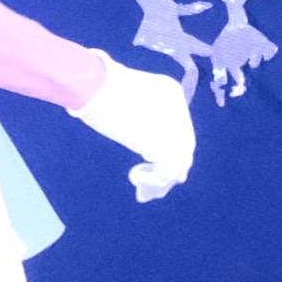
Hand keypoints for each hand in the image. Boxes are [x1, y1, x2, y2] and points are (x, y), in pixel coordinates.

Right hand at [67, 56, 196, 200]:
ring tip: (143, 194)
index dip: (165, 146)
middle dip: (168, 168)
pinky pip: (166, 172)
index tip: (152, 163)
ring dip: (161, 181)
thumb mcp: (120, 99)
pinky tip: (134, 176)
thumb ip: (132, 113)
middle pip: (182, 145)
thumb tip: (127, 130)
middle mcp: (179, 109)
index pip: (176, 125)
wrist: (98, 87)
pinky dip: (152, 181)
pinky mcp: (168, 146)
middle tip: (155, 188)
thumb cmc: (99, 87)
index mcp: (170, 92)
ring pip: (178, 162)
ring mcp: (177, 128)